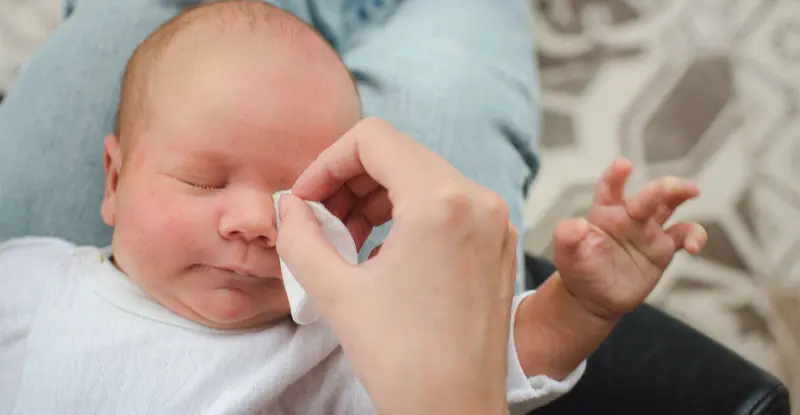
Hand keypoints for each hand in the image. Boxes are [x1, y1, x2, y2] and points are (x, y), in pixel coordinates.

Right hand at [276, 118, 515, 414]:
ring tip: (346, 240)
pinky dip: (407, 213)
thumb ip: (300, 236)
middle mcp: (477, 200)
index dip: (327, 161)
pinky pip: (447, 204)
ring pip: (423, 177)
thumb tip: (289, 204)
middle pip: (399, 154)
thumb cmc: (402, 360)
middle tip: (320, 221)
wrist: (455, 410)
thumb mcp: (334, 292)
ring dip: (376, 197)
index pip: (374, 139)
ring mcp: (494, 222)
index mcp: (440, 202)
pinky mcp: (498, 243)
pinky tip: (382, 252)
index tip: (306, 199)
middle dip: (349, 181)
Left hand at [553, 158, 706, 320]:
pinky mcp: (662, 248)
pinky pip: (683, 235)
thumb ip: (567, 236)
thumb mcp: (566, 254)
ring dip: (681, 195)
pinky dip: (695, 236)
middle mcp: (628, 216)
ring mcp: (647, 230)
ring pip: (669, 206)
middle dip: (662, 188)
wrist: (593, 297)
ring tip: (692, 192)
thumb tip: (577, 225)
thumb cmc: (578, 269)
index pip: (609, 188)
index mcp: (603, 212)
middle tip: (675, 185)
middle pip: (647, 196)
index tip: (624, 165)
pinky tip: (695, 247)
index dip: (616, 176)